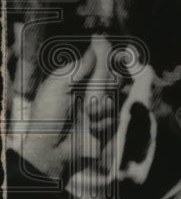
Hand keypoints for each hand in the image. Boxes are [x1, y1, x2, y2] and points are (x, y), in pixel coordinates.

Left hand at [12, 43, 120, 183]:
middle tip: (97, 91)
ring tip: (90, 114)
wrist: (49, 149)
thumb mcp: (58, 86)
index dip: (107, 58)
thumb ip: (78, 67)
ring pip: (116, 96)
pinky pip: (114, 116)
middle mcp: (88, 91)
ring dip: (104, 105)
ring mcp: (97, 108)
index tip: (114, 56)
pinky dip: (104, 121)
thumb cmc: (47, 115)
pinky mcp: (103, 124)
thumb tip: (94, 48)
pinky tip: (92, 127)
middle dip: (108, 83)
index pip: (98, 62)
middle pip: (112, 76)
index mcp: (75, 79)